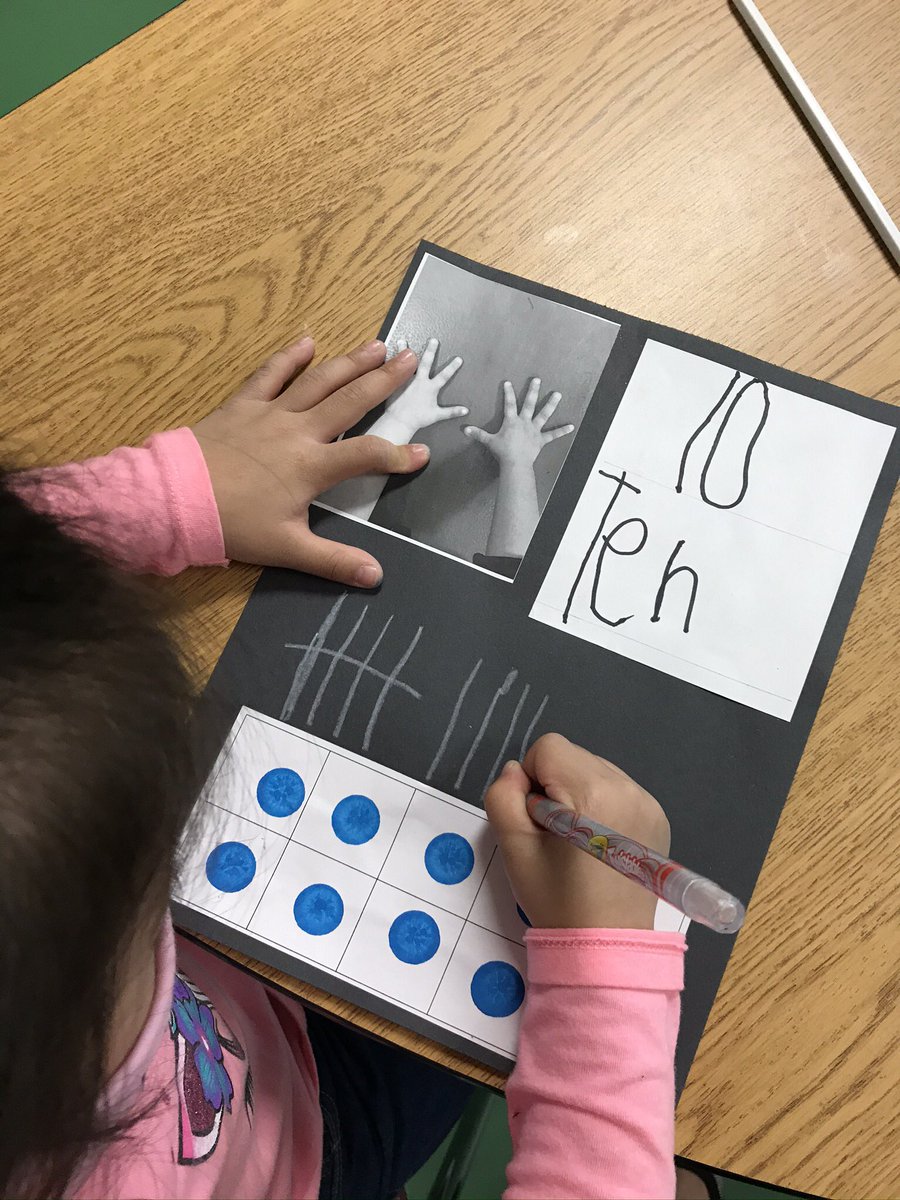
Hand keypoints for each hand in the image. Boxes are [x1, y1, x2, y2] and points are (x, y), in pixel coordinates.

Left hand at [192, 336, 426, 586]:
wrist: (176, 498)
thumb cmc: (234, 524)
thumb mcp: (287, 549)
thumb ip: (334, 561)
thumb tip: (374, 576)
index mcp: (313, 466)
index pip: (367, 455)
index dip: (398, 455)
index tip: (423, 454)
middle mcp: (298, 431)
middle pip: (350, 401)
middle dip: (383, 382)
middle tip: (410, 360)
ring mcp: (270, 413)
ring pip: (318, 381)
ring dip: (349, 362)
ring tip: (377, 345)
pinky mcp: (243, 405)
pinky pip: (270, 374)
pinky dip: (290, 357)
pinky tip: (307, 341)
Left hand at [381, 337, 466, 437]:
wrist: (400, 421)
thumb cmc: (418, 419)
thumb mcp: (437, 415)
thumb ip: (452, 411)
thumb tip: (465, 410)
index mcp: (430, 388)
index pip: (444, 376)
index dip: (452, 367)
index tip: (458, 359)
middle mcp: (419, 381)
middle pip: (426, 363)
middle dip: (431, 351)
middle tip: (433, 340)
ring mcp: (406, 380)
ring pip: (406, 362)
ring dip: (403, 351)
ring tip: (401, 341)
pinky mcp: (395, 382)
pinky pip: (390, 369)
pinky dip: (388, 360)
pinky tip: (384, 352)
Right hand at [463, 378, 573, 467]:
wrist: (516, 463)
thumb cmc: (503, 452)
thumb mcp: (489, 441)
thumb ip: (478, 434)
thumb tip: (464, 429)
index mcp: (512, 421)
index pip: (509, 404)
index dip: (508, 393)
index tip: (508, 383)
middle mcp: (525, 422)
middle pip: (529, 403)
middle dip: (533, 391)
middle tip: (538, 379)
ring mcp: (534, 430)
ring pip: (544, 414)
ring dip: (551, 404)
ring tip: (558, 394)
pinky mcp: (541, 440)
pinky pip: (553, 435)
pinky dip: (562, 431)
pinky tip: (571, 426)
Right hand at [485, 734, 669, 929]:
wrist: (605, 945)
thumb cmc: (557, 899)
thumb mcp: (514, 849)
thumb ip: (503, 797)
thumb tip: (517, 772)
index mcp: (593, 792)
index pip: (548, 748)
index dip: (531, 780)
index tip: (537, 819)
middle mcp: (628, 788)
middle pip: (573, 756)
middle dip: (555, 786)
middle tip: (555, 834)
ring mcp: (648, 801)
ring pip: (595, 769)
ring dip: (578, 793)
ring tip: (577, 839)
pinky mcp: (658, 815)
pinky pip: (618, 788)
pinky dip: (601, 805)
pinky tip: (598, 842)